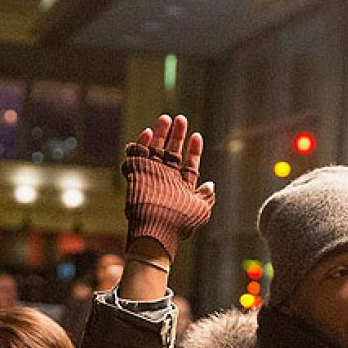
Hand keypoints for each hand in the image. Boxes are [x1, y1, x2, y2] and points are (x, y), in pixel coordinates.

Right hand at [121, 114, 215, 263]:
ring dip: (160, 134)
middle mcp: (166, 179)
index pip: (189, 164)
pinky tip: (147, 133)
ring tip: (166, 118)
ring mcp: (151, 176)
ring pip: (155, 150)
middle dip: (176, 135)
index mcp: (182, 186)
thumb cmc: (180, 223)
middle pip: (172, 152)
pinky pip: (136, 156)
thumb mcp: (201, 210)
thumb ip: (207, 196)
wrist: (156, 229)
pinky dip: (140, 144)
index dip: (194, 150)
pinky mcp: (136, 174)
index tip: (197, 136)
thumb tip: (210, 185)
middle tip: (180, 118)